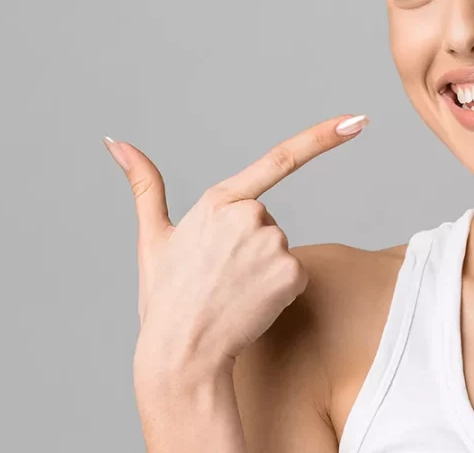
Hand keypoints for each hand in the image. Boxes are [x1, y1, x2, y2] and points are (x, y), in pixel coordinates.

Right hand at [103, 114, 368, 375]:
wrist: (182, 354)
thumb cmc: (166, 299)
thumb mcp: (153, 238)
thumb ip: (144, 185)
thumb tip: (116, 141)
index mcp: (218, 200)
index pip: (280, 159)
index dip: (323, 137)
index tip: (357, 120)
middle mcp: (250, 215)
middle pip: (267, 222)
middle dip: (250, 246)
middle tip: (220, 277)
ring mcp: (273, 243)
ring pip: (280, 250)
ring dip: (262, 270)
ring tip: (230, 293)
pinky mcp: (292, 272)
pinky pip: (295, 275)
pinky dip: (278, 291)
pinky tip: (250, 305)